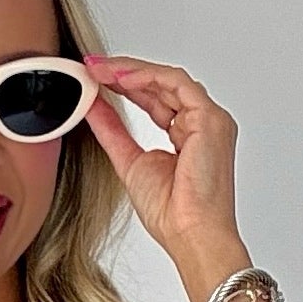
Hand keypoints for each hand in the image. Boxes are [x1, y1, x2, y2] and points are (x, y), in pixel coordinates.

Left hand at [80, 55, 245, 285]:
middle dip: (124, 72)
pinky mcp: (210, 120)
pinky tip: (121, 78)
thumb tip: (92, 105)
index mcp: (187, 135)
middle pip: (161, 85)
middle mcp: (201, 124)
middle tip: (92, 66)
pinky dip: (148, 77)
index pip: (155, 98)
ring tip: (101, 70)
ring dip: (132, 71)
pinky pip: (177, 83)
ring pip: (168, 79)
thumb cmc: (172, 214)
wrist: (190, 235)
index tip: (95, 78)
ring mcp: (209, 120)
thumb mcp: (128, 161)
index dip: (125, 85)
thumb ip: (112, 130)